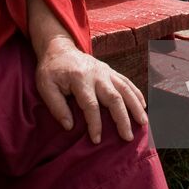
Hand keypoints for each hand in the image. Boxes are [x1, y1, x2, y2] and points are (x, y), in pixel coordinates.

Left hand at [33, 36, 147, 144]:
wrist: (59, 48)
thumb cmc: (51, 70)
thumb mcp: (45, 86)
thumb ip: (56, 106)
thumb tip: (69, 126)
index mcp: (80, 79)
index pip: (91, 105)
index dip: (95, 124)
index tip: (97, 140)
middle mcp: (97, 74)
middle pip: (114, 98)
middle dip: (122, 119)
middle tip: (128, 137)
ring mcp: (106, 71)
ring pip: (125, 89)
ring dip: (136, 106)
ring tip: (143, 123)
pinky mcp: (110, 71)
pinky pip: (127, 82)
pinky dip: (136, 93)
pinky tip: (143, 106)